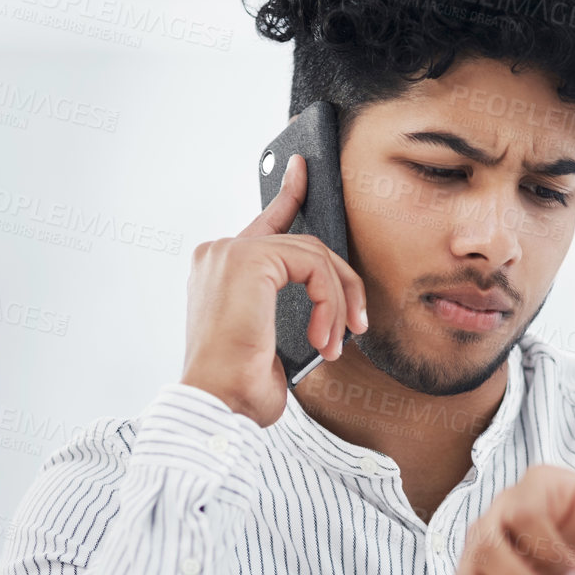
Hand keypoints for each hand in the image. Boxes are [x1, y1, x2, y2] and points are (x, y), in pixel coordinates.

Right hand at [181, 154, 367, 426]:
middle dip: (341, 283)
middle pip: (304, 244)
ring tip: (333, 343)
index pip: (264, 223)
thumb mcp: (271, 343)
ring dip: (337, 301)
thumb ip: (291, 311)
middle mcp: (219, 253)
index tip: (303, 170)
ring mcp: (230, 252)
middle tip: (356, 324)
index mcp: (219, 269)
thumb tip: (329, 309)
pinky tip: (323, 337)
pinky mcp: (249, 259)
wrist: (217, 404)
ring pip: (314, 255)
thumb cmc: (237, 388)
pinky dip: (330, 302)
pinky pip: (314, 266)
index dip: (288, 194)